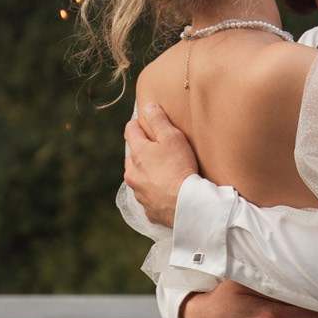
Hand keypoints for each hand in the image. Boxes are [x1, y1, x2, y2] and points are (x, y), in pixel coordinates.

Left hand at [123, 100, 198, 223]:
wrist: (187, 204)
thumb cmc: (180, 167)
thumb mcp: (172, 137)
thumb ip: (158, 120)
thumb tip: (148, 107)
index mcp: (137, 153)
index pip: (130, 131)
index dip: (138, 124)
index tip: (145, 122)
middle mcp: (132, 174)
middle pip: (133, 157)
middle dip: (142, 152)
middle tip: (159, 151)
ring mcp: (139, 193)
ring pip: (139, 179)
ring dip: (148, 175)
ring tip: (165, 175)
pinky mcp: (148, 210)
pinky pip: (149, 198)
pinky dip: (156, 194)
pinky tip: (168, 194)